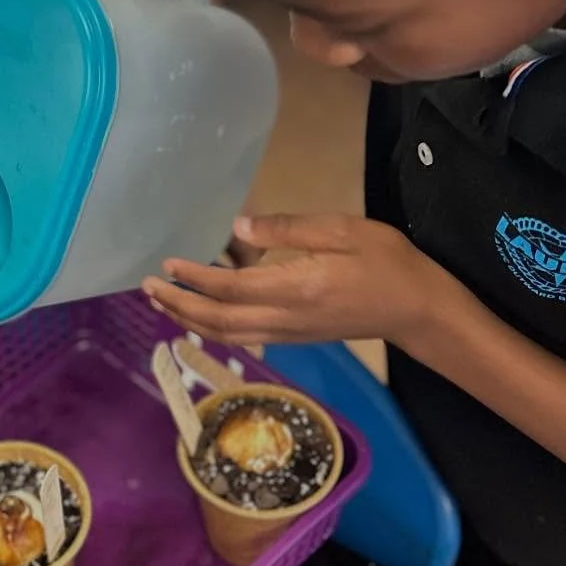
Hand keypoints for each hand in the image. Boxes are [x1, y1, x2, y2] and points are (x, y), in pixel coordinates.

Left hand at [144, 213, 442, 347]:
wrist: (418, 309)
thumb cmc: (387, 262)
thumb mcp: (342, 229)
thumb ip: (288, 229)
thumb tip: (237, 227)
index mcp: (296, 288)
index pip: (230, 289)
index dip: (194, 278)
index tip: (167, 263)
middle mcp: (285, 318)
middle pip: (219, 320)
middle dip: (179, 305)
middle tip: (148, 287)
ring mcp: (290, 333)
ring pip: (228, 334)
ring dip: (190, 320)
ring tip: (163, 303)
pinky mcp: (295, 337)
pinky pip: (244, 337)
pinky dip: (214, 328)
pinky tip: (202, 315)